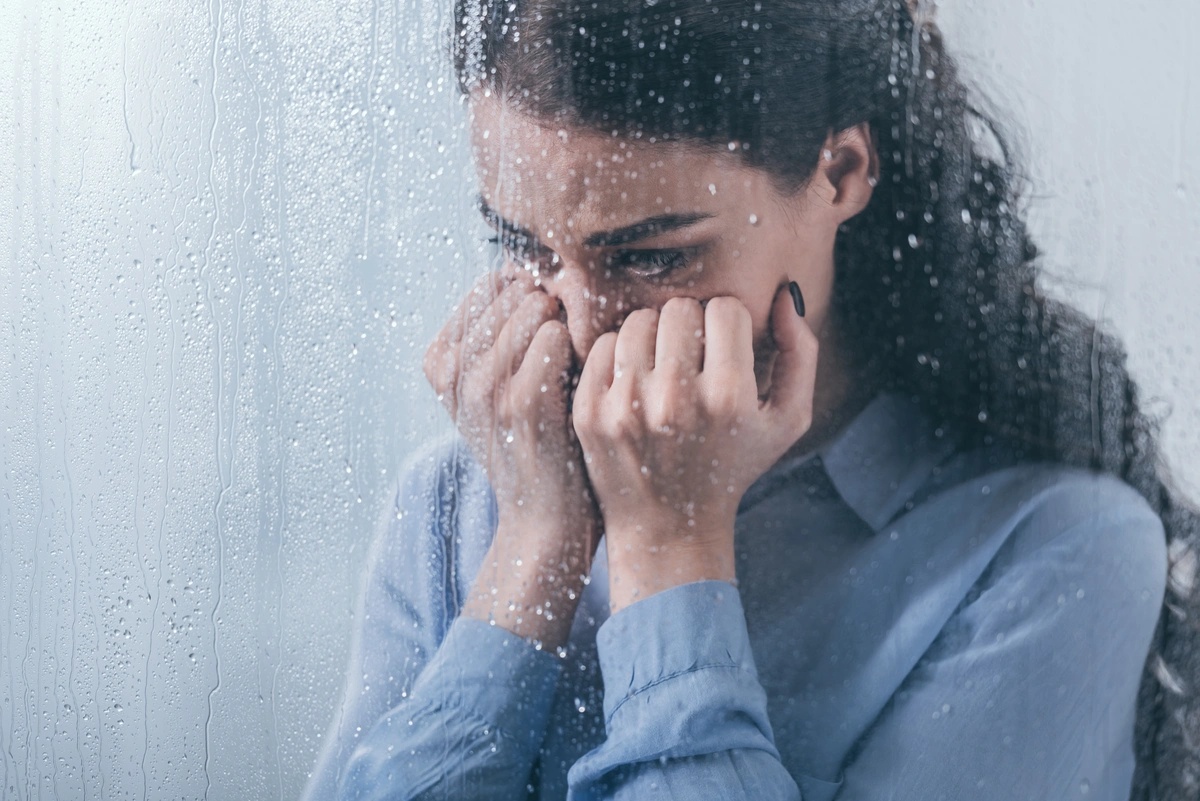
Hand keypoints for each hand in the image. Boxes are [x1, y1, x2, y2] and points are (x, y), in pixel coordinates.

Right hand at [423, 268, 599, 644]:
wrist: (546, 520)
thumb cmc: (539, 443)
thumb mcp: (504, 387)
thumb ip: (509, 331)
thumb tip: (535, 269)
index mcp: (439, 363)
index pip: (487, 286)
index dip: (531, 288)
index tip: (558, 313)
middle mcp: (451, 373)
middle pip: (508, 291)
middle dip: (549, 296)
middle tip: (579, 326)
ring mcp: (482, 390)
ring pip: (530, 308)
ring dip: (566, 318)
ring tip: (583, 348)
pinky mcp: (520, 405)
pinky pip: (553, 338)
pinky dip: (579, 344)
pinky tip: (588, 367)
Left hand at [572, 284, 817, 610]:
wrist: (670, 527)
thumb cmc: (734, 466)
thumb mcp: (787, 421)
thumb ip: (801, 353)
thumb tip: (783, 295)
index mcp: (728, 398)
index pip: (725, 309)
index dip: (728, 323)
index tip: (725, 349)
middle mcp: (675, 400)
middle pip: (680, 309)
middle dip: (690, 325)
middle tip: (693, 357)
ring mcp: (626, 406)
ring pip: (638, 321)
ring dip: (653, 336)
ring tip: (663, 367)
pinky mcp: (589, 413)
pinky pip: (602, 346)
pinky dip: (619, 355)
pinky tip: (634, 382)